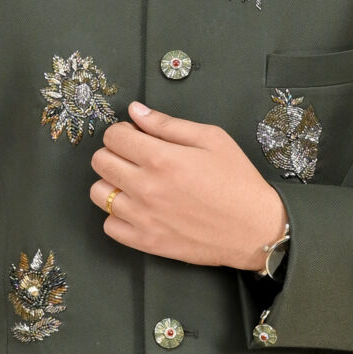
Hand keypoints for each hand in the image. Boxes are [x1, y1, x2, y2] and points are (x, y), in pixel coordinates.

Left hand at [89, 103, 287, 268]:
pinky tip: (137, 210)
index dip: (122, 132)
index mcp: (161, 158)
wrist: (254, 229)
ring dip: (112, 184)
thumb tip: (136, 111)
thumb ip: (168, 124)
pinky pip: (110, 226)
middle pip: (100, 162)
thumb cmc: (237, 182)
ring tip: (134, 184)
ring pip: (98, 194)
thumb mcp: (211, 139)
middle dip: (114, 153)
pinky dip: (117, 216)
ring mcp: (143, 218)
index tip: (136, 137)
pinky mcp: (146, 242)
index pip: (113, 137)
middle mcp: (146, 188)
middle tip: (134, 158)